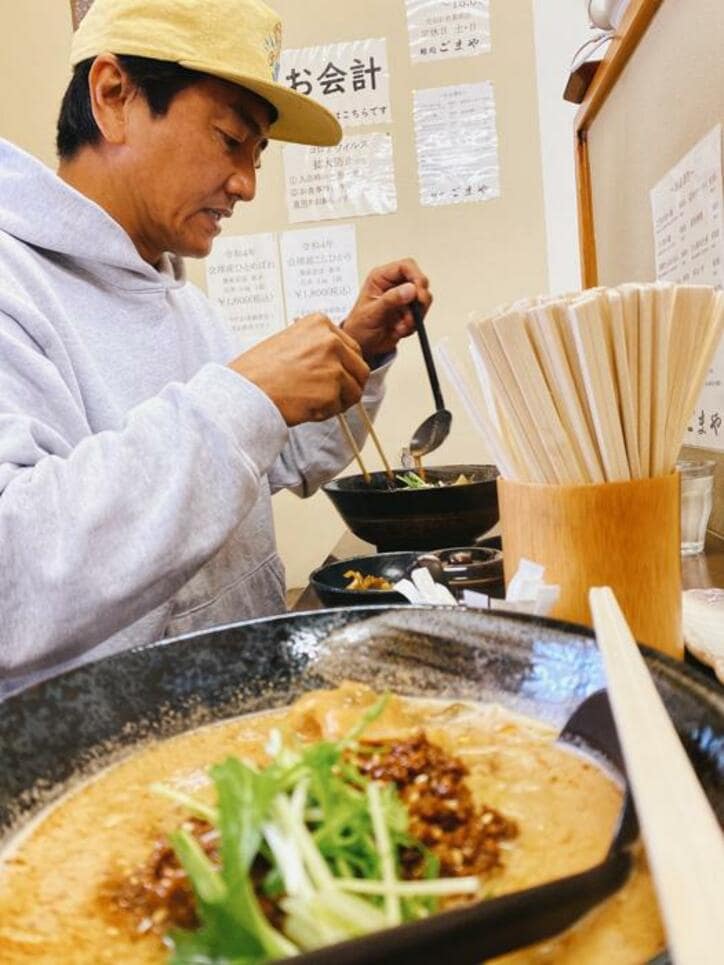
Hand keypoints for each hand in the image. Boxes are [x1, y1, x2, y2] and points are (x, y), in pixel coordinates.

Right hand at [229, 314, 369, 425]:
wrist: (244, 391)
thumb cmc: (258, 371)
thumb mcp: (290, 342)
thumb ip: (317, 347)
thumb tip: (338, 361)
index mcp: (320, 323)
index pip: (352, 348)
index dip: (343, 367)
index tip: (328, 376)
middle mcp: (330, 340)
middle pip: (360, 368)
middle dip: (347, 385)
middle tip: (326, 394)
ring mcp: (333, 365)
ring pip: (355, 390)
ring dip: (338, 400)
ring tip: (312, 400)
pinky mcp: (332, 390)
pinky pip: (340, 407)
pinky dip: (326, 412)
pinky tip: (305, 406)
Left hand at [341, 258, 432, 360]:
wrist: (362, 345)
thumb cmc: (359, 327)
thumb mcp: (372, 312)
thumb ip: (390, 300)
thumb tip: (409, 289)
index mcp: (381, 278)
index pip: (406, 266)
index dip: (416, 276)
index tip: (418, 290)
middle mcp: (394, 285)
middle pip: (419, 281)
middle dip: (420, 298)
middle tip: (416, 310)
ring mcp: (402, 298)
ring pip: (423, 299)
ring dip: (415, 315)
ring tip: (401, 325)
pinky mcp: (408, 312)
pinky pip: (420, 314)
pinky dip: (413, 324)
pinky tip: (399, 329)